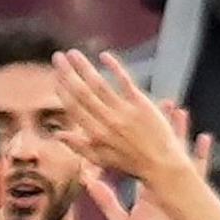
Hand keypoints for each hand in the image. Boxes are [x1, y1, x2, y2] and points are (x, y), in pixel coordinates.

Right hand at [51, 50, 192, 183]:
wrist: (163, 166)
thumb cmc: (133, 165)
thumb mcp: (102, 160)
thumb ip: (79, 146)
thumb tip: (57, 135)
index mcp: (95, 135)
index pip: (73, 108)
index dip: (62, 91)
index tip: (56, 77)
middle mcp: (107, 122)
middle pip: (82, 93)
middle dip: (67, 73)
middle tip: (57, 57)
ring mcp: (124, 112)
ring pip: (98, 84)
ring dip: (83, 67)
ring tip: (73, 53)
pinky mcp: (140, 105)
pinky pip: (124, 81)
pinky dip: (113, 67)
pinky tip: (104, 56)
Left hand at [82, 102, 215, 219]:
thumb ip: (107, 201)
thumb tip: (87, 179)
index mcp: (146, 191)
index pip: (134, 160)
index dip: (129, 142)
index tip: (121, 123)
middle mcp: (163, 186)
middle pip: (158, 149)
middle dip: (157, 127)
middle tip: (152, 104)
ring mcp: (180, 188)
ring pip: (178, 153)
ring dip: (178, 133)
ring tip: (177, 110)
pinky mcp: (195, 195)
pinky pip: (199, 170)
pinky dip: (201, 155)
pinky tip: (206, 138)